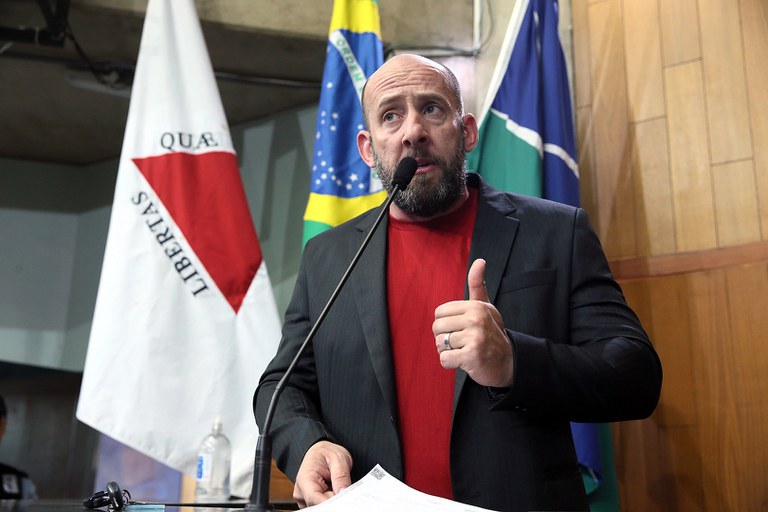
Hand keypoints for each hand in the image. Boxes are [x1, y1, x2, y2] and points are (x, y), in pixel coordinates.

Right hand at [293, 440, 352, 507]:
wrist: (320, 451)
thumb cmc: (326, 453)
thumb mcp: (338, 458)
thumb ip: (340, 476)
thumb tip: (343, 492)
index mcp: (305, 479)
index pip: (314, 498)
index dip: (330, 502)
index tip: (344, 500)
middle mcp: (301, 492)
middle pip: (318, 505)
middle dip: (333, 501)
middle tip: (345, 491)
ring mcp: (304, 498)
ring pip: (321, 507)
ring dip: (332, 501)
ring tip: (338, 487)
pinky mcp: (309, 501)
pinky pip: (321, 506)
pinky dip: (330, 502)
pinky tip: (334, 491)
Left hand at [433, 258, 514, 387]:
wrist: (508, 361)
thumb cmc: (492, 333)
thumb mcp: (486, 307)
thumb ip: (478, 285)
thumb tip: (480, 261)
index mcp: (475, 306)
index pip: (439, 313)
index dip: (446, 324)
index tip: (461, 328)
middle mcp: (476, 319)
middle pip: (437, 328)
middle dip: (445, 338)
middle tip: (462, 342)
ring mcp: (475, 338)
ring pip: (440, 344)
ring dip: (448, 351)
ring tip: (464, 350)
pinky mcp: (471, 356)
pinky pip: (444, 359)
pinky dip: (450, 363)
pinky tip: (463, 361)